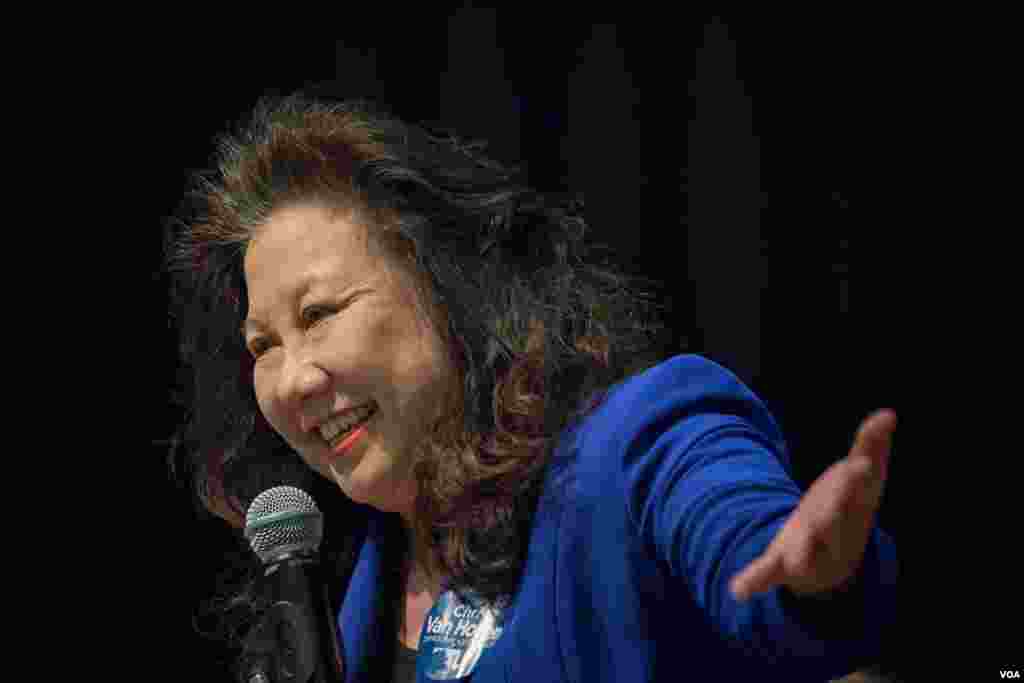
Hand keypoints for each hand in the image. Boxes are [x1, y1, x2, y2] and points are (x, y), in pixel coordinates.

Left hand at [729, 409, 896, 600]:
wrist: (834, 561)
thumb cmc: (845, 507)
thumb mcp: (861, 480)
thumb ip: (872, 447)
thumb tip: (888, 413)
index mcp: (854, 510)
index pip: (858, 493)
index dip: (859, 479)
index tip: (862, 465)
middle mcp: (835, 534)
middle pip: (833, 523)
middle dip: (832, 516)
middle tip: (824, 519)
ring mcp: (809, 550)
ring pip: (805, 551)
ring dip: (801, 554)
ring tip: (794, 562)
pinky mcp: (782, 564)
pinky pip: (768, 573)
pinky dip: (753, 582)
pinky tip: (737, 590)